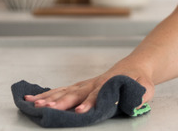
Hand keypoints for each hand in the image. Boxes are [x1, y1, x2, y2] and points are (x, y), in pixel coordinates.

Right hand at [23, 68, 153, 113]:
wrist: (133, 67)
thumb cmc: (139, 80)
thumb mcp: (146, 87)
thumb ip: (141, 95)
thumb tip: (135, 103)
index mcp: (109, 84)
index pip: (97, 94)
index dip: (89, 103)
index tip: (79, 111)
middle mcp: (93, 83)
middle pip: (76, 93)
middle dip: (61, 102)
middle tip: (48, 109)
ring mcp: (84, 84)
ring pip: (64, 91)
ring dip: (49, 98)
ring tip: (34, 105)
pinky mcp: (78, 87)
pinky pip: (60, 91)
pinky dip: (46, 95)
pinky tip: (32, 100)